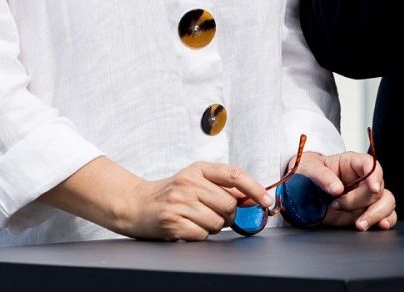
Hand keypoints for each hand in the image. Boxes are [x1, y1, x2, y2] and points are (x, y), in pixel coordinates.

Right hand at [117, 161, 270, 240]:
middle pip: (229, 204)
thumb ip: (224, 187)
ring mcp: (179, 203)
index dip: (255, 189)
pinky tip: (188, 227)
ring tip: (198, 219)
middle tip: (214, 214)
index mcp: (198, 169)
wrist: (137, 204)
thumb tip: (253, 198)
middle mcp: (189, 183)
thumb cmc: (172, 194)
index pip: (234, 175)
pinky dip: (200, 235)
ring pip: (218, 222)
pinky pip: (203, 235)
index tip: (266, 201)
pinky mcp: (172, 222)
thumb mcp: (196, 181)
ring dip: (214, 226)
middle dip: (229, 215)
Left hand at [294, 150, 397, 230]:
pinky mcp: (364, 212)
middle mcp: (362, 179)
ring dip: (376, 214)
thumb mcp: (308, 168)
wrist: (299, 190)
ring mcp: (365, 197)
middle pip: (378, 188)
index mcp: (352, 163)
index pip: (371, 165)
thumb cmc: (306, 172)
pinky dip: (386, 220)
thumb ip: (321, 175)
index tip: (373, 188)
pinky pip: (385, 215)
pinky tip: (380, 225)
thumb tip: (337, 188)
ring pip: (386, 202)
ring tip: (359, 224)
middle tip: (339, 205)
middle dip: (362, 201)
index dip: (375, 176)